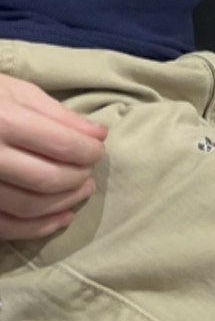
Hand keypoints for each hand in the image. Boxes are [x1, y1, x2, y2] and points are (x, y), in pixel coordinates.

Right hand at [0, 75, 106, 239]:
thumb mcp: (18, 92)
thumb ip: (58, 115)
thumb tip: (98, 135)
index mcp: (3, 121)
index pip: (61, 144)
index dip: (88, 150)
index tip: (99, 148)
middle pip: (48, 178)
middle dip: (79, 176)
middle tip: (90, 169)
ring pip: (31, 207)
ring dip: (66, 203)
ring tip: (83, 190)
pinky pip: (7, 227)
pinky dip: (39, 228)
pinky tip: (62, 218)